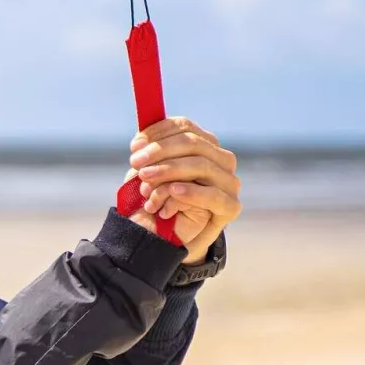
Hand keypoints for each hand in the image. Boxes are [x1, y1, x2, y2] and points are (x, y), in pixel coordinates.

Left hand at [125, 117, 241, 263]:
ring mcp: (228, 182)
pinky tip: (173, 191)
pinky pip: (214, 196)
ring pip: (202, 165)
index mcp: (203, 145)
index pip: (185, 126)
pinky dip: (191, 192)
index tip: (134, 146)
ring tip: (145, 180)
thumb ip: (149, 153)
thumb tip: (141, 137)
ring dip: (168, 171)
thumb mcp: (147, 172)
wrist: (162, 237)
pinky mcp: (230, 207)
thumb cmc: (154, 199)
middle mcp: (220, 159)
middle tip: (136, 163)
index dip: (158, 133)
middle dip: (159, 151)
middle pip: (194, 143)